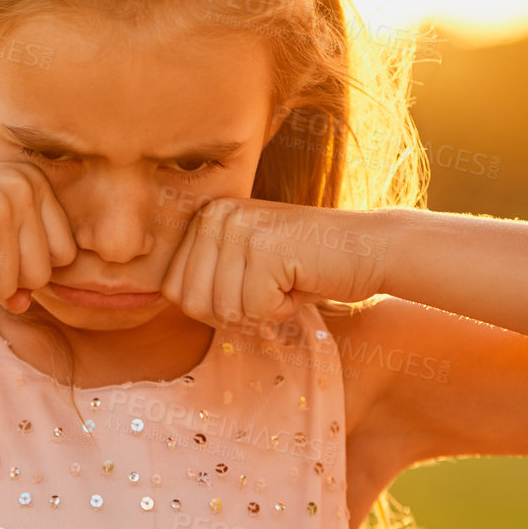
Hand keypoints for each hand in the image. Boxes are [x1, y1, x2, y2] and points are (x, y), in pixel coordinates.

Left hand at [158, 197, 385, 329]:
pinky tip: (300, 283)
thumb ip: (205, 276)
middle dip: (234, 313)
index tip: (249, 289)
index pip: (174, 290)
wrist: (369, 248)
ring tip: (287, 282)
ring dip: (261, 312)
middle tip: (270, 291)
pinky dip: (281, 310)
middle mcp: (217, 215)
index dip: (213, 308)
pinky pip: (254, 310)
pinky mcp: (265, 248)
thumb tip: (157, 297)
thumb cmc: (307, 266)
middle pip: (192, 303)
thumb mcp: (244, 265)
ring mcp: (240, 228)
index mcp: (206, 217)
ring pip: (223, 309)